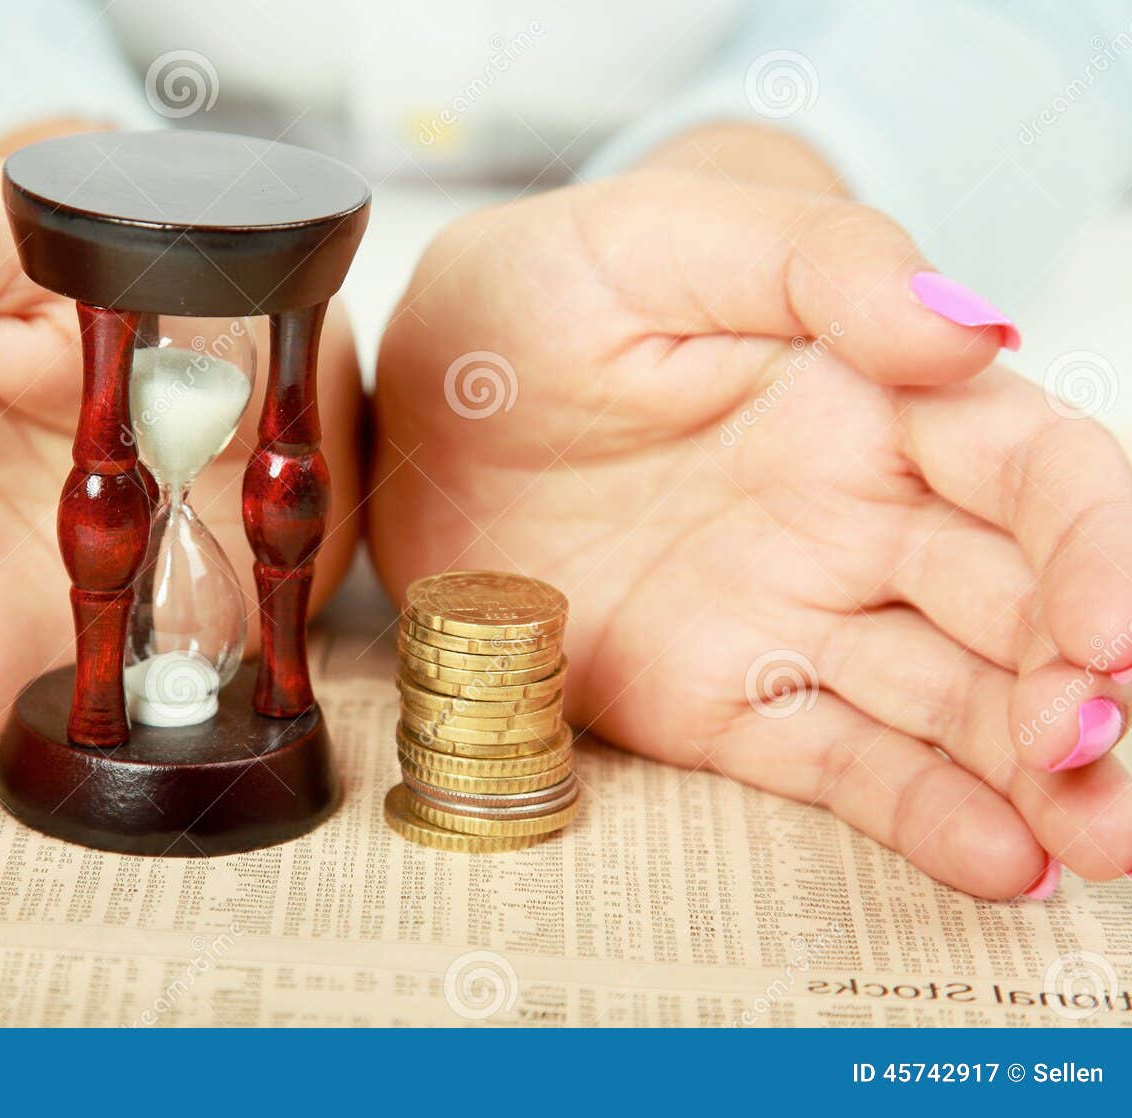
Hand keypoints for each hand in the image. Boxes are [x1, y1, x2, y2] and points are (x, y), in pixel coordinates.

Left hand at [370, 130, 1131, 898]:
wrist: (411, 420)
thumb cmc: (526, 305)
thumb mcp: (644, 244)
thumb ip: (813, 263)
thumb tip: (972, 326)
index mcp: (866, 400)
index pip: (1031, 471)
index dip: (1096, 545)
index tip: (1108, 627)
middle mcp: (855, 518)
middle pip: (1019, 607)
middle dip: (1086, 687)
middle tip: (1104, 761)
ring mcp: (788, 617)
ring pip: (952, 703)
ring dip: (1035, 775)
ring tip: (1098, 843)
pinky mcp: (715, 699)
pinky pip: (832, 763)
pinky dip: (920, 815)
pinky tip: (999, 862)